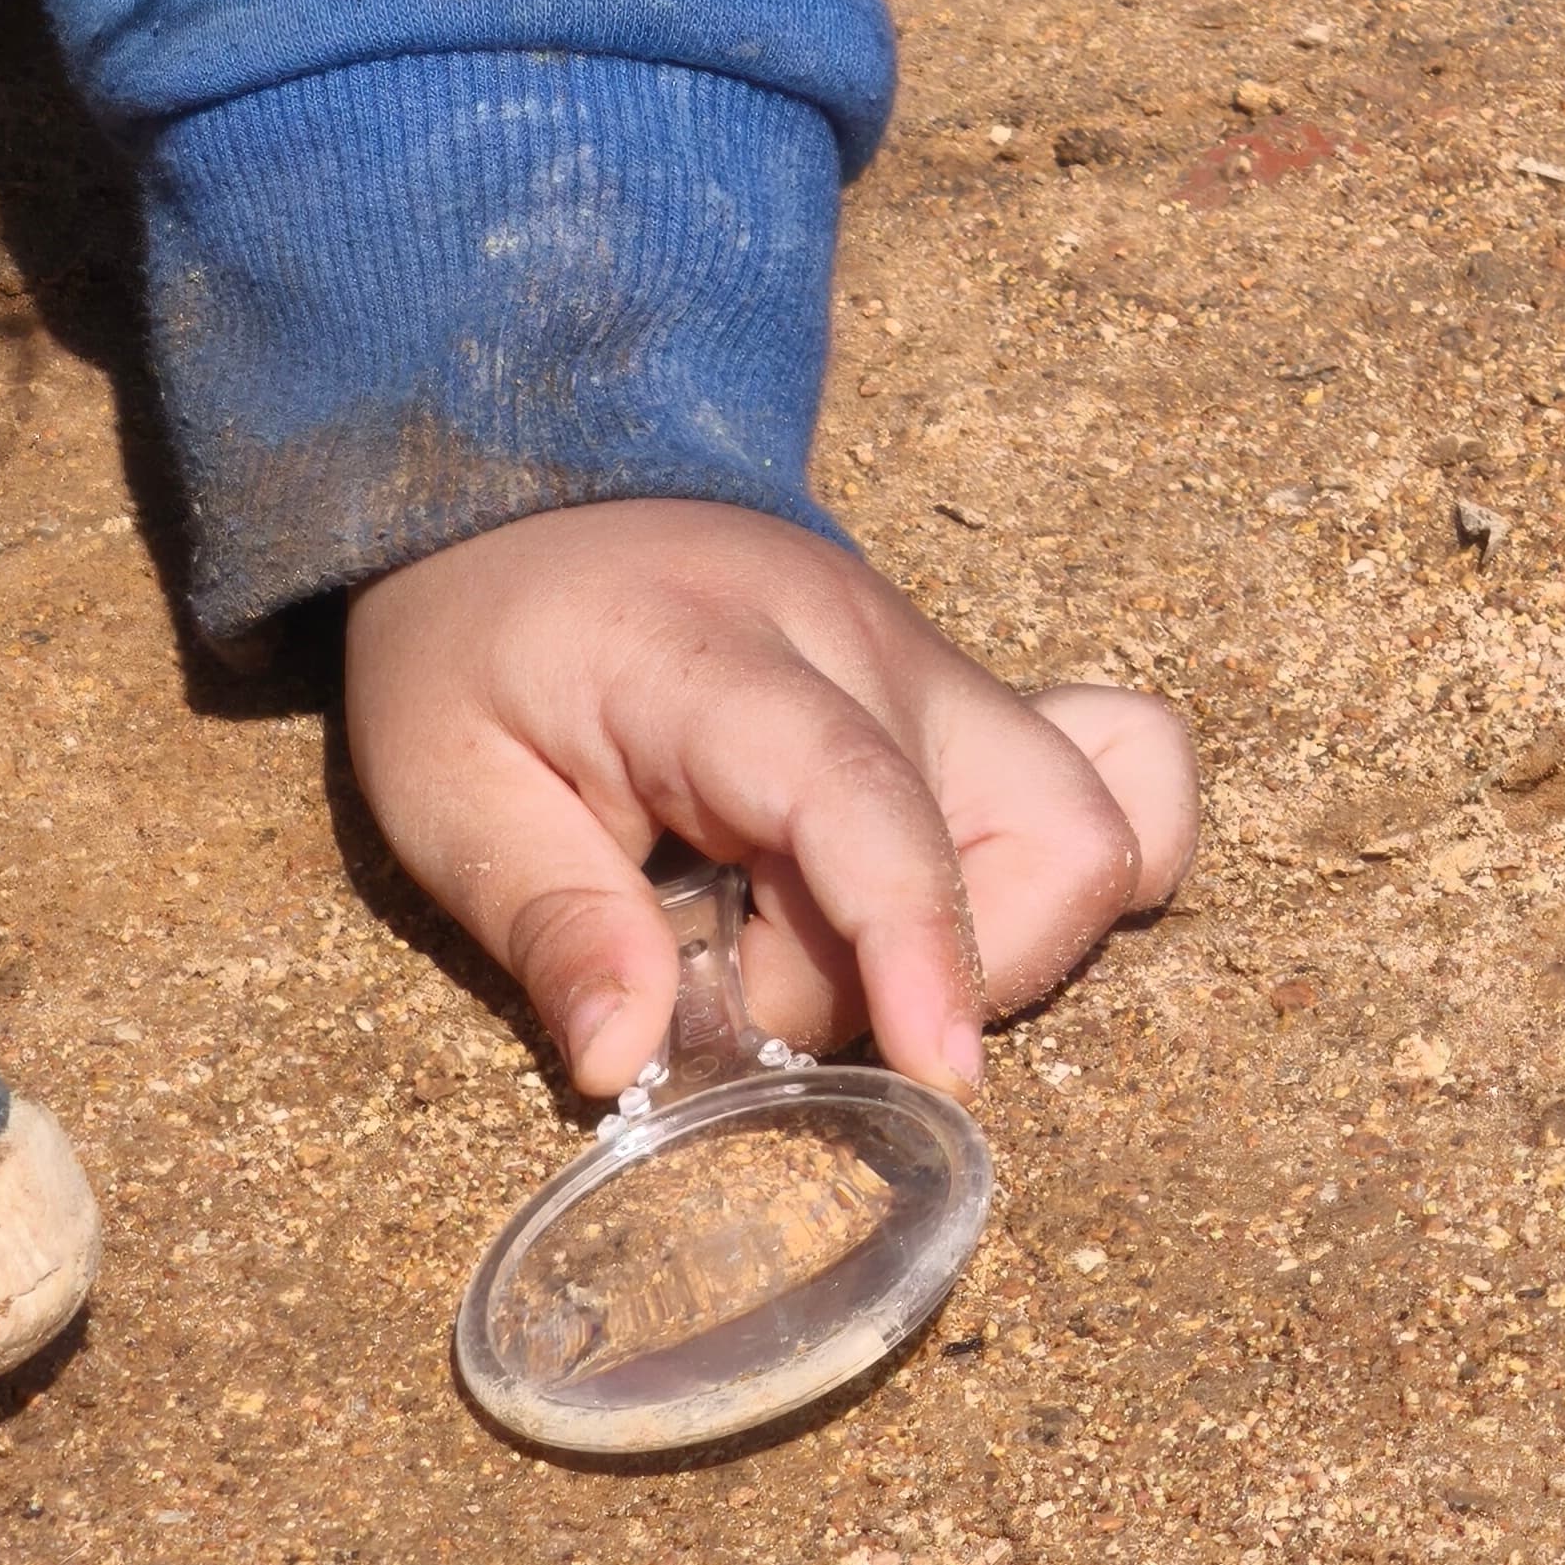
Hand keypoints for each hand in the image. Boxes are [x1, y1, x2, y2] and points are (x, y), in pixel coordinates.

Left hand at [343, 497, 1195, 1100]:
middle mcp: (869, 648)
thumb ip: (548, 922)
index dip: (914, 941)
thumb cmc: (478, 647)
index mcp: (719, 659)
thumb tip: (627, 1068)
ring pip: (1097, 822)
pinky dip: (1071, 876)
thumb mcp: (444, 785)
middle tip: (755, 989)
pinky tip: (955, 910)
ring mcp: (940, 670)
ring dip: (999, 944)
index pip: (863, 796)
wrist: (526, 493)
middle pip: (1040, 828)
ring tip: (827, 955)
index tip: (939, 1071)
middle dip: (928, 974)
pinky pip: (1120, 778)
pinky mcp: (971, 705)